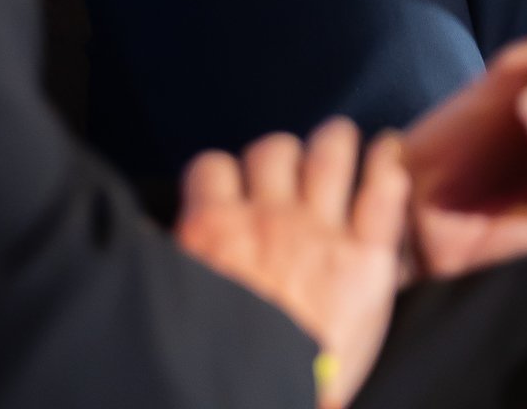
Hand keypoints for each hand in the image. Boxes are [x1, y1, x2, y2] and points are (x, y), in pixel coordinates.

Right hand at [177, 120, 406, 408]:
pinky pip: (383, 190)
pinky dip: (387, 167)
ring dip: (335, 143)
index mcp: (214, 230)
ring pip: (329, 153)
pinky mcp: (367, 256)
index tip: (231, 187)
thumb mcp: (170, 302)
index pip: (211, 168)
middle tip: (291, 169)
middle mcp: (267, 218)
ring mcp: (320, 231)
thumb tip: (138, 239)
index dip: (222, 174)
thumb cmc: (216, 363)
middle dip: (281, 156)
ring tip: (341, 144)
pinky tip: (388, 156)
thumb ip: (165, 261)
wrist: (258, 399)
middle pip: (274, 151)